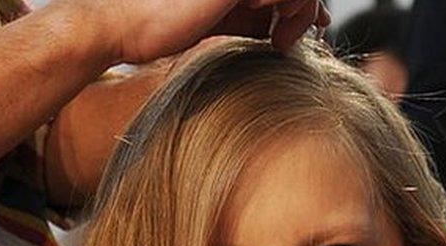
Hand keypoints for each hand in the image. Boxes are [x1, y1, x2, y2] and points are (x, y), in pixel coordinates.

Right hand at [67, 0, 330, 64]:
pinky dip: (291, 9)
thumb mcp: (228, 20)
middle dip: (309, 10)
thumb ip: (260, 16)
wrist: (132, 26)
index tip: (314, 29)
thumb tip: (295, 26)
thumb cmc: (170, 26)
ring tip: (279, 42)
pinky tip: (271, 33)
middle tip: (292, 40)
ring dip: (301, 13)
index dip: (308, 3)